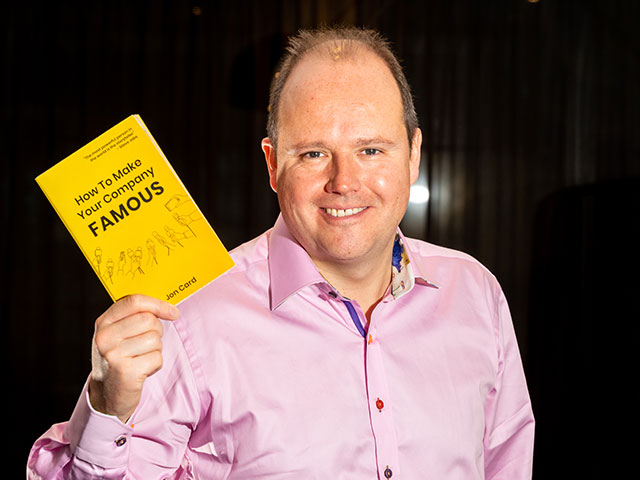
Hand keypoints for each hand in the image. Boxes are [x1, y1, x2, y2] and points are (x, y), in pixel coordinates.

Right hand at [88, 294, 179, 422]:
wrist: (108, 393)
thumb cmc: (121, 358)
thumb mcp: (120, 333)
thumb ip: (136, 316)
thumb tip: (168, 308)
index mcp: (104, 322)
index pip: (134, 301)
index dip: (157, 304)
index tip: (172, 312)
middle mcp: (104, 337)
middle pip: (149, 320)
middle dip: (157, 331)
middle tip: (147, 344)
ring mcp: (113, 354)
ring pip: (155, 339)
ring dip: (156, 349)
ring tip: (141, 358)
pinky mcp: (126, 371)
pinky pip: (157, 357)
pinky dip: (155, 364)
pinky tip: (142, 370)